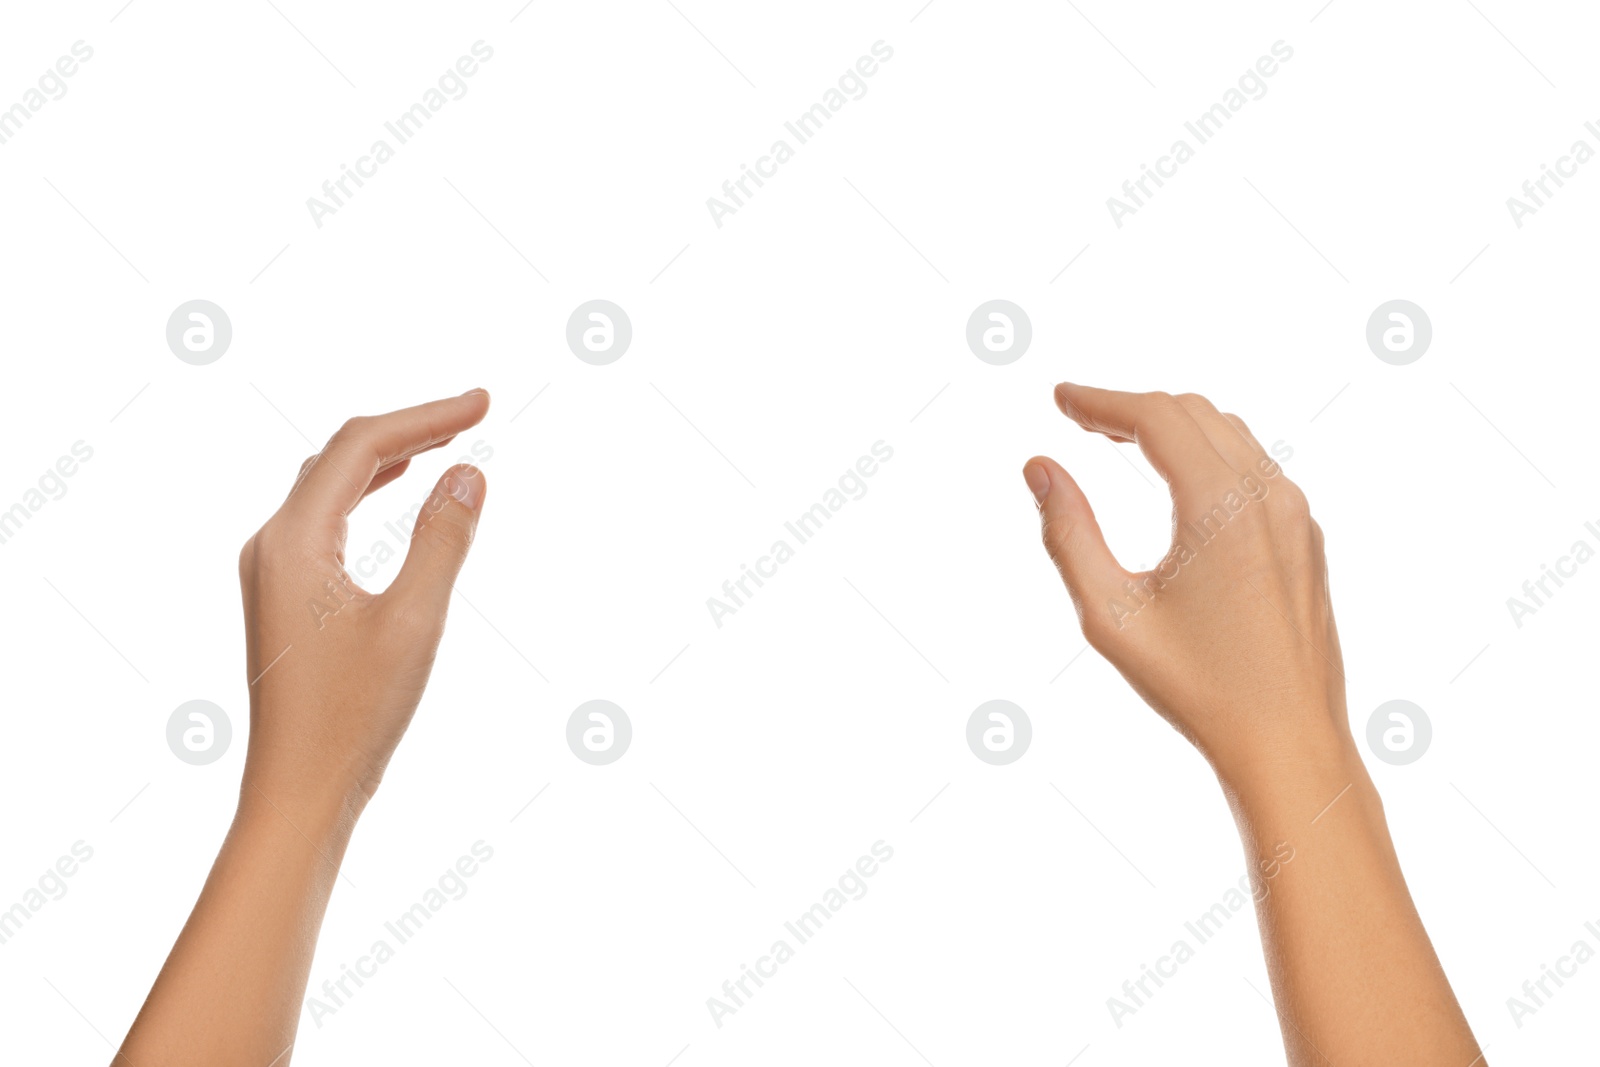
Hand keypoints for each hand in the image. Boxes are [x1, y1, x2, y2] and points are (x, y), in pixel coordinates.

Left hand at [238, 390, 490, 815]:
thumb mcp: (415, 621)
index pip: (360, 447)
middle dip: (409, 428)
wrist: (300, 792)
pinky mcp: (284, 597)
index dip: (426, 417)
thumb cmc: (354, 716)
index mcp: (292, 542)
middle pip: (339, 456)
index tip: (484, 404)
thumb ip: (443, 540)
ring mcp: (272, 572)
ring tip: (443, 439)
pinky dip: (366, 492)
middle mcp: (271, 546)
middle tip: (473, 413)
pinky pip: (324, 518)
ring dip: (386, 456)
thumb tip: (469, 473)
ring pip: (328, 485)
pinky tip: (395, 490)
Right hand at [1025, 384, 1482, 1065]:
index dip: (1101, 400)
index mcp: (1221, 505)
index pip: (1155, 416)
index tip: (1061, 398)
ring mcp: (1295, 516)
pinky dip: (1207, 452)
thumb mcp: (1110, 614)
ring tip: (1120, 440)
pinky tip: (1179, 481)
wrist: (1288, 740)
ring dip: (1172, 425)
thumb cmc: (1196, 687)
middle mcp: (1268, 496)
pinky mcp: (1305, 540)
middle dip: (1132, 407)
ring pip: (1228, 435)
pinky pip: (1254, 467)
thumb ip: (1069, 533)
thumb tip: (1039, 468)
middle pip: (1193, 413)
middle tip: (1080, 416)